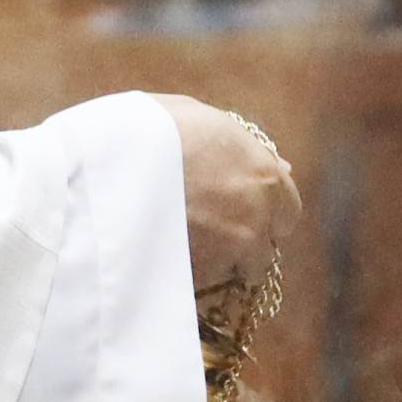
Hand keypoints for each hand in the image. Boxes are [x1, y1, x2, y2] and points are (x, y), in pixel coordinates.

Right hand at [155, 95, 295, 298]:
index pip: (287, 211)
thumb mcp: (201, 118)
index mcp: (264, 177)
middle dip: (245, 243)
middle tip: (212, 230)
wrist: (113, 166)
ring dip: (214, 262)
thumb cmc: (153, 128)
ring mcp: (225, 256)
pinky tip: (161, 259)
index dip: (265, 212)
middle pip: (263, 251)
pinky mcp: (193, 280)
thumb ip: (241, 146)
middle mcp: (254, 222)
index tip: (243, 210)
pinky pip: (196, 284)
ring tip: (181, 246)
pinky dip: (185, 274)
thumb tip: (276, 163)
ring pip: (230, 271)